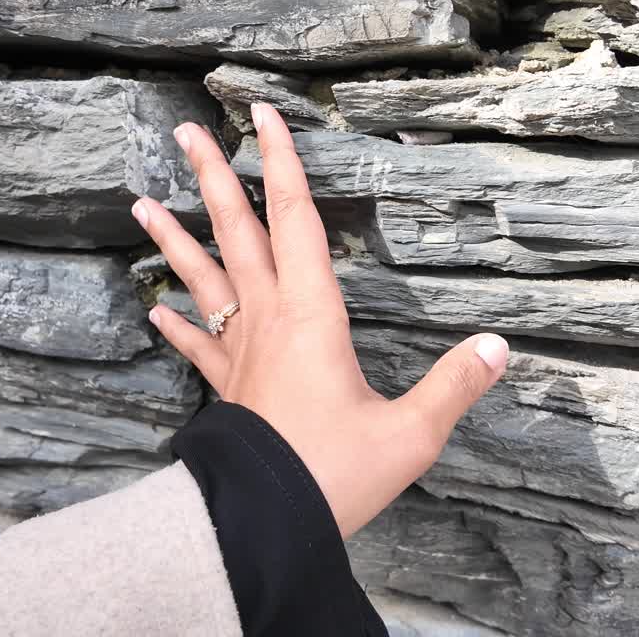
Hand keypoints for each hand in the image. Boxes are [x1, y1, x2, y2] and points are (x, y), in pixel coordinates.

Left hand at [130, 103, 508, 537]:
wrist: (264, 523)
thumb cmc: (334, 475)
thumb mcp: (411, 433)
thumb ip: (454, 385)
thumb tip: (498, 347)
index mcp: (312, 315)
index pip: (297, 220)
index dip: (285, 164)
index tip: (264, 116)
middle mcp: (268, 321)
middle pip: (237, 232)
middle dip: (215, 177)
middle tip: (188, 131)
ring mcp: (240, 353)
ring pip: (202, 280)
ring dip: (173, 239)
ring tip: (140, 203)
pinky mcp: (227, 389)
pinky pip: (198, 346)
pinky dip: (177, 326)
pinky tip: (154, 311)